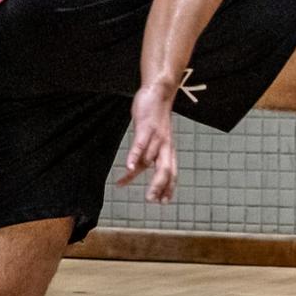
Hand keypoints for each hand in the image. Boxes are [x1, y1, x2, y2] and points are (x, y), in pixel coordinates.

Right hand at [117, 83, 177, 202]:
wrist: (159, 93)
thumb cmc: (155, 118)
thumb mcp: (154, 138)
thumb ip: (146, 154)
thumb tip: (134, 170)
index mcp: (168, 149)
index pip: (172, 173)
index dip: (168, 188)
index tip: (163, 202)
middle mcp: (165, 146)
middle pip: (165, 170)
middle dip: (158, 186)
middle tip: (150, 200)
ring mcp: (156, 137)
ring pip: (150, 159)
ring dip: (137, 173)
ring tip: (123, 183)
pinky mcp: (146, 127)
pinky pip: (141, 145)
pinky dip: (134, 157)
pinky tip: (128, 167)